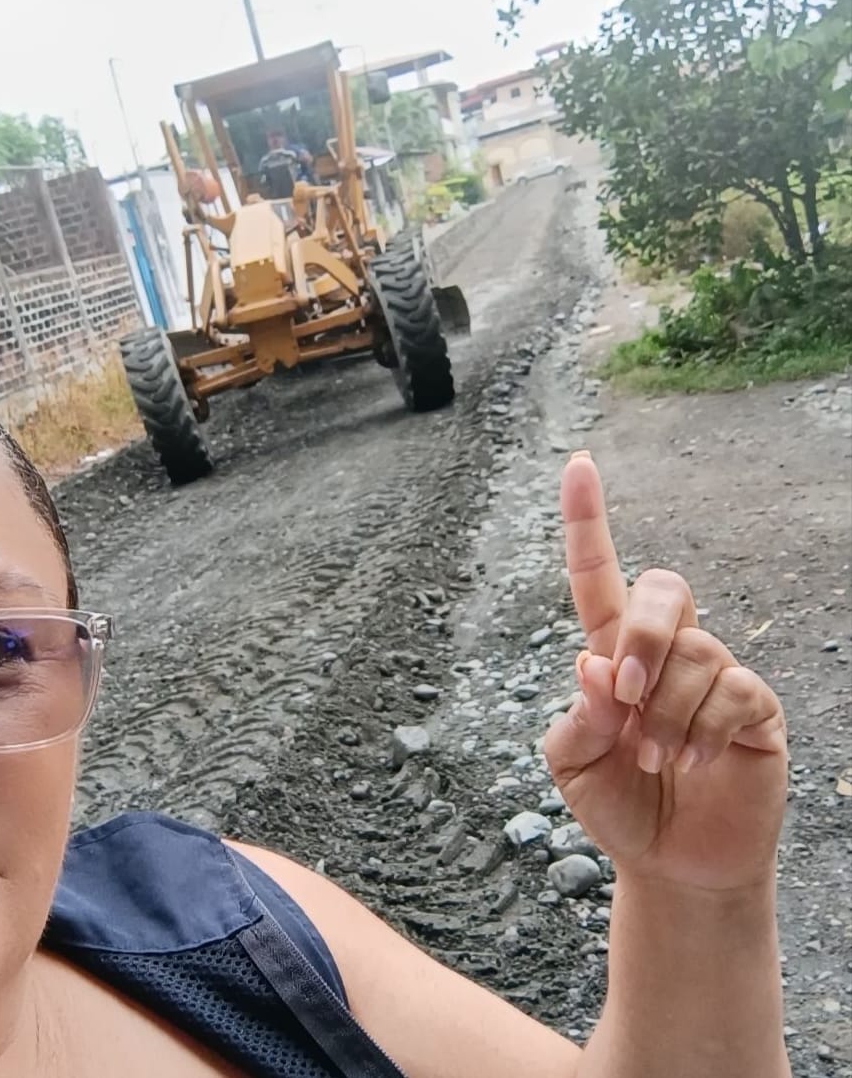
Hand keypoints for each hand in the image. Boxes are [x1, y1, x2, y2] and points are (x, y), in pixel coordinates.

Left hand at [544, 453, 787, 893]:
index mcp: (613, 652)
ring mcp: (716, 675)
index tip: (577, 462)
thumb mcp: (573, 763)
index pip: (599, 574)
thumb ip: (578, 714)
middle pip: (662, 589)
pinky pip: (734, 691)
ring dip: (665, 713)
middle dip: (641, 635)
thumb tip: (596, 664)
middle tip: (625, 696)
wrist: (673, 867)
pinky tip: (692, 760)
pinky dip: (703, 728)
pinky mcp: (755, 710)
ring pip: (695, 653)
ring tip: (655, 759)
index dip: (586, 520)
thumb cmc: (618, 805)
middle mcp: (667, 651)